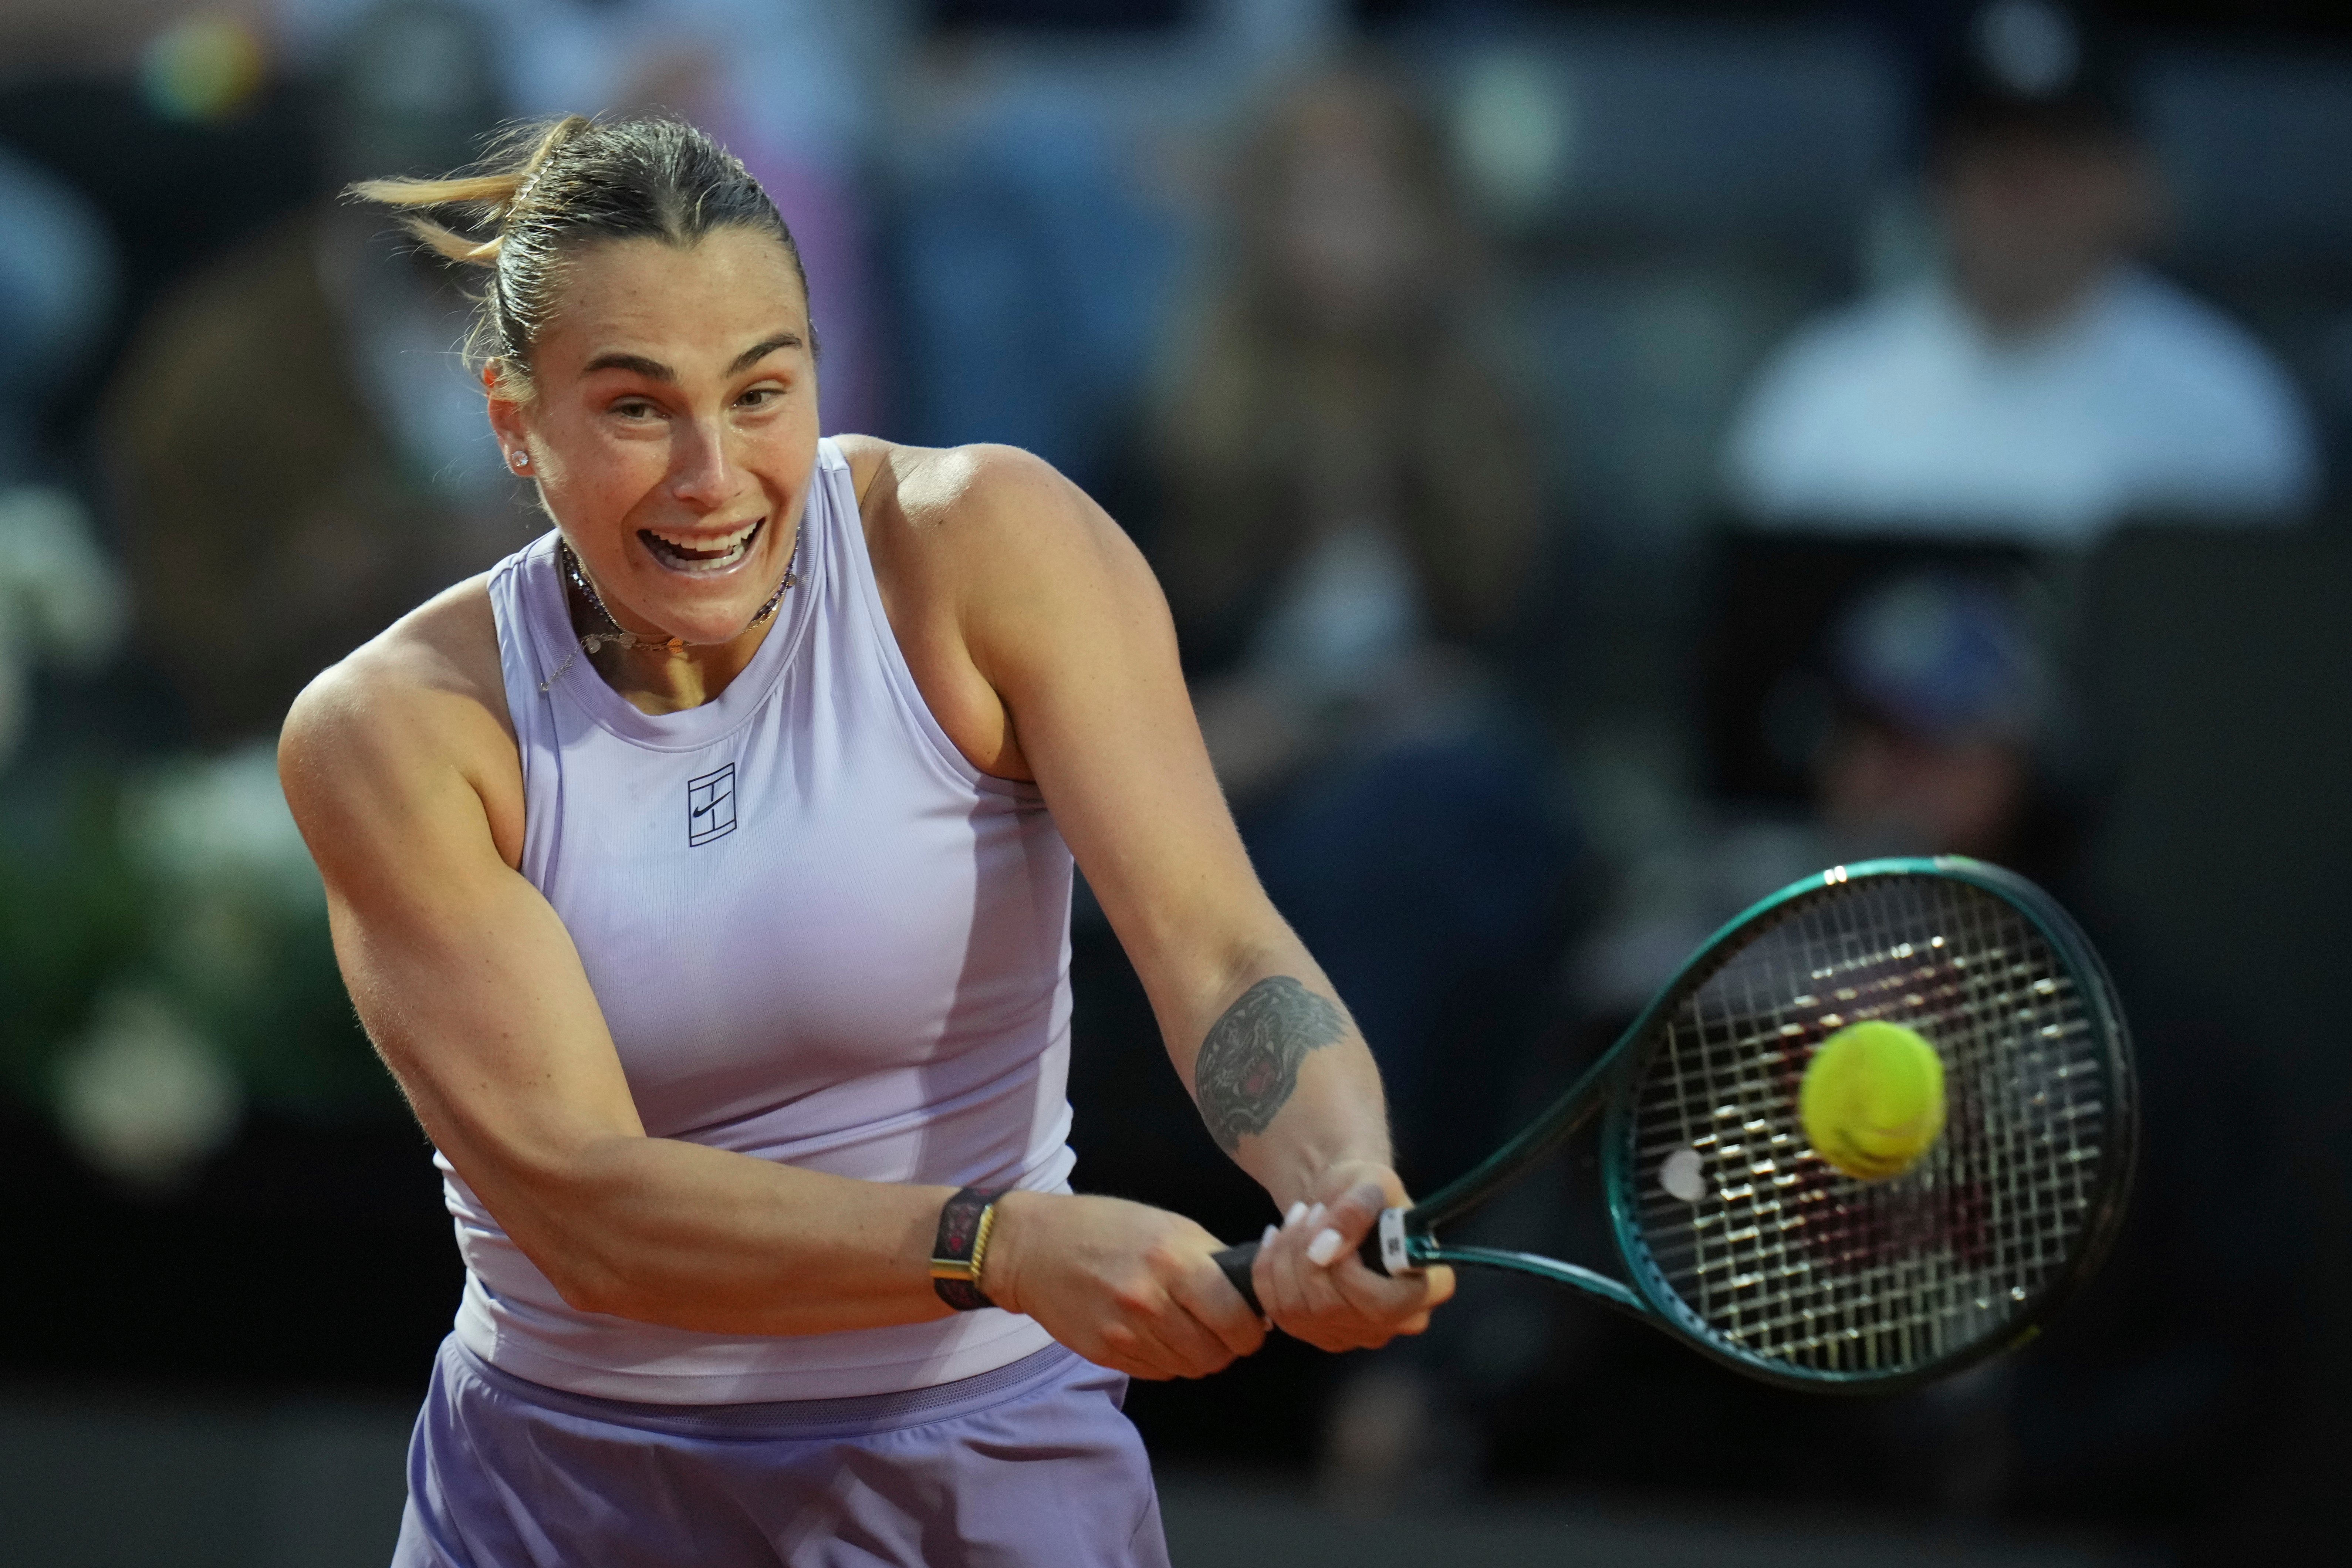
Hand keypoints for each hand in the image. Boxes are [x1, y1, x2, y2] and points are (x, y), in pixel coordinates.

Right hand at [982, 1191, 1266, 1379]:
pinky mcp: (1105, 1353)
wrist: (1034, 1247)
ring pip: (1188, 1367)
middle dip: (1226, 1346)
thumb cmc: (1106, 1228)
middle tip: (1222, 1330)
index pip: (1235, 1318)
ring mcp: (1125, 1332)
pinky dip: (1166, 1359)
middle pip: (1214, 1354)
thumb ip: (1210, 1259)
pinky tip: (1155, 1333)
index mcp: (1173, 1259)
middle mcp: (1150, 1300)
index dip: (1250, 1329)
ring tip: (1186, 1328)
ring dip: (1196, 1353)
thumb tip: (1251, 1296)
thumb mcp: (1166, 1225)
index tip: (1249, 1325)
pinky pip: (1157, 1372)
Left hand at [1251, 1164, 1454, 1352]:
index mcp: (1429, 1287)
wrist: (1342, 1202)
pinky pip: (1278, 1311)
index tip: (1330, 1228)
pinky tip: (1277, 1239)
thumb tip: (1325, 1247)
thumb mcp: (1370, 1181)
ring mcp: (1357, 1333)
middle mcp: (1399, 1321)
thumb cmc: (1366, 1190)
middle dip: (1306, 1254)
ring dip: (1285, 1257)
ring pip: (1300, 1310)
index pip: (1386, 1305)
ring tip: (1296, 1218)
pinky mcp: (1320, 1335)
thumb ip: (1356, 1209)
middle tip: (1307, 1212)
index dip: (1349, 1274)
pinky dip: (1267, 1270)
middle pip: (1334, 1307)